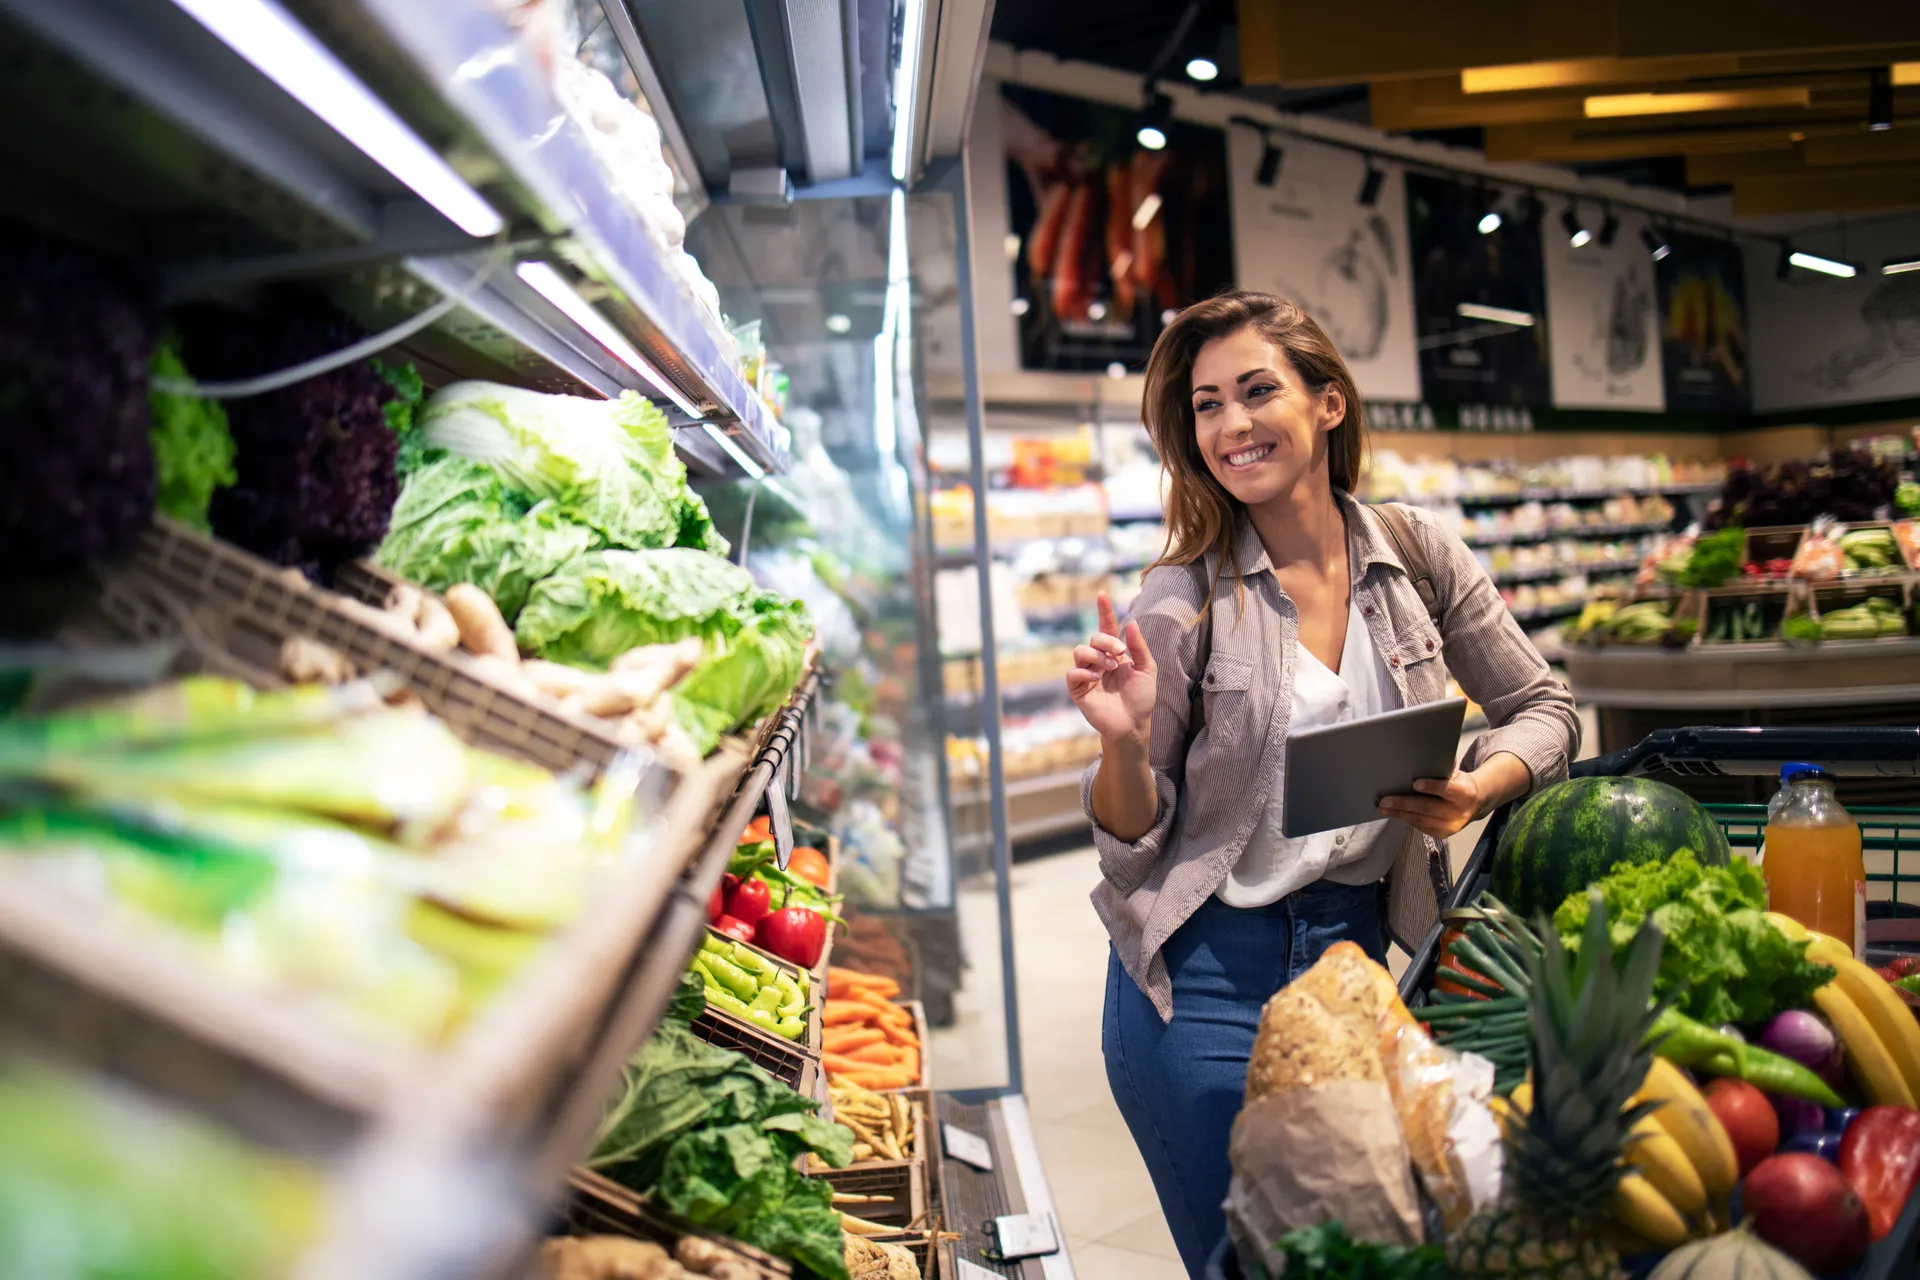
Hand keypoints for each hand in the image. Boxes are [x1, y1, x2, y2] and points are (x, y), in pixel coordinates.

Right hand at [1066, 593, 1155, 743]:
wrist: (1134, 725)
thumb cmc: (1141, 699)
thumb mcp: (1147, 670)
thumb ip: (1138, 647)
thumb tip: (1131, 622)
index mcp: (1115, 654)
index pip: (1106, 627)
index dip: (1104, 611)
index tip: (1102, 594)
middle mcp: (1099, 661)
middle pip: (1093, 638)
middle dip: (1106, 642)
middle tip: (1119, 655)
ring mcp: (1087, 674)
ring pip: (1079, 650)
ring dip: (1096, 656)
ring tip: (1109, 669)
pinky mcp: (1078, 689)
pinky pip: (1072, 672)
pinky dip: (1084, 671)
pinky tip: (1096, 679)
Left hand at [1378, 770, 1485, 839]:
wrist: (1473, 805)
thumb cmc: (1459, 784)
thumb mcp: (1456, 774)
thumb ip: (1444, 767)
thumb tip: (1427, 753)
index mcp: (1465, 794)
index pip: (1447, 790)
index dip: (1431, 787)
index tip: (1414, 783)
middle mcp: (1459, 813)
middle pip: (1428, 808)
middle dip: (1404, 804)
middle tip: (1385, 800)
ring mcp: (1450, 826)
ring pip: (1421, 819)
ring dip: (1399, 814)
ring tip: (1383, 808)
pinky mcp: (1442, 834)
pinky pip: (1420, 826)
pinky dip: (1406, 819)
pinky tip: (1394, 813)